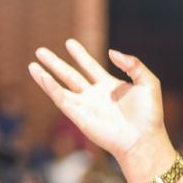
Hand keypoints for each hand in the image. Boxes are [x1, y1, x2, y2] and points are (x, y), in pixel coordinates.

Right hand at [29, 40, 168, 165]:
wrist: (143, 139)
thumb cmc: (149, 115)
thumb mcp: (148, 82)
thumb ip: (133, 64)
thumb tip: (110, 52)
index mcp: (111, 87)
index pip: (91, 67)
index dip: (80, 55)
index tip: (69, 43)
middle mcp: (95, 96)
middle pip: (71, 75)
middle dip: (56, 63)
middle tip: (40, 51)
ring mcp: (86, 105)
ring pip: (61, 86)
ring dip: (46, 74)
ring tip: (33, 62)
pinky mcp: (79, 115)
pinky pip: (60, 98)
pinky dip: (49, 86)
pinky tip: (40, 75)